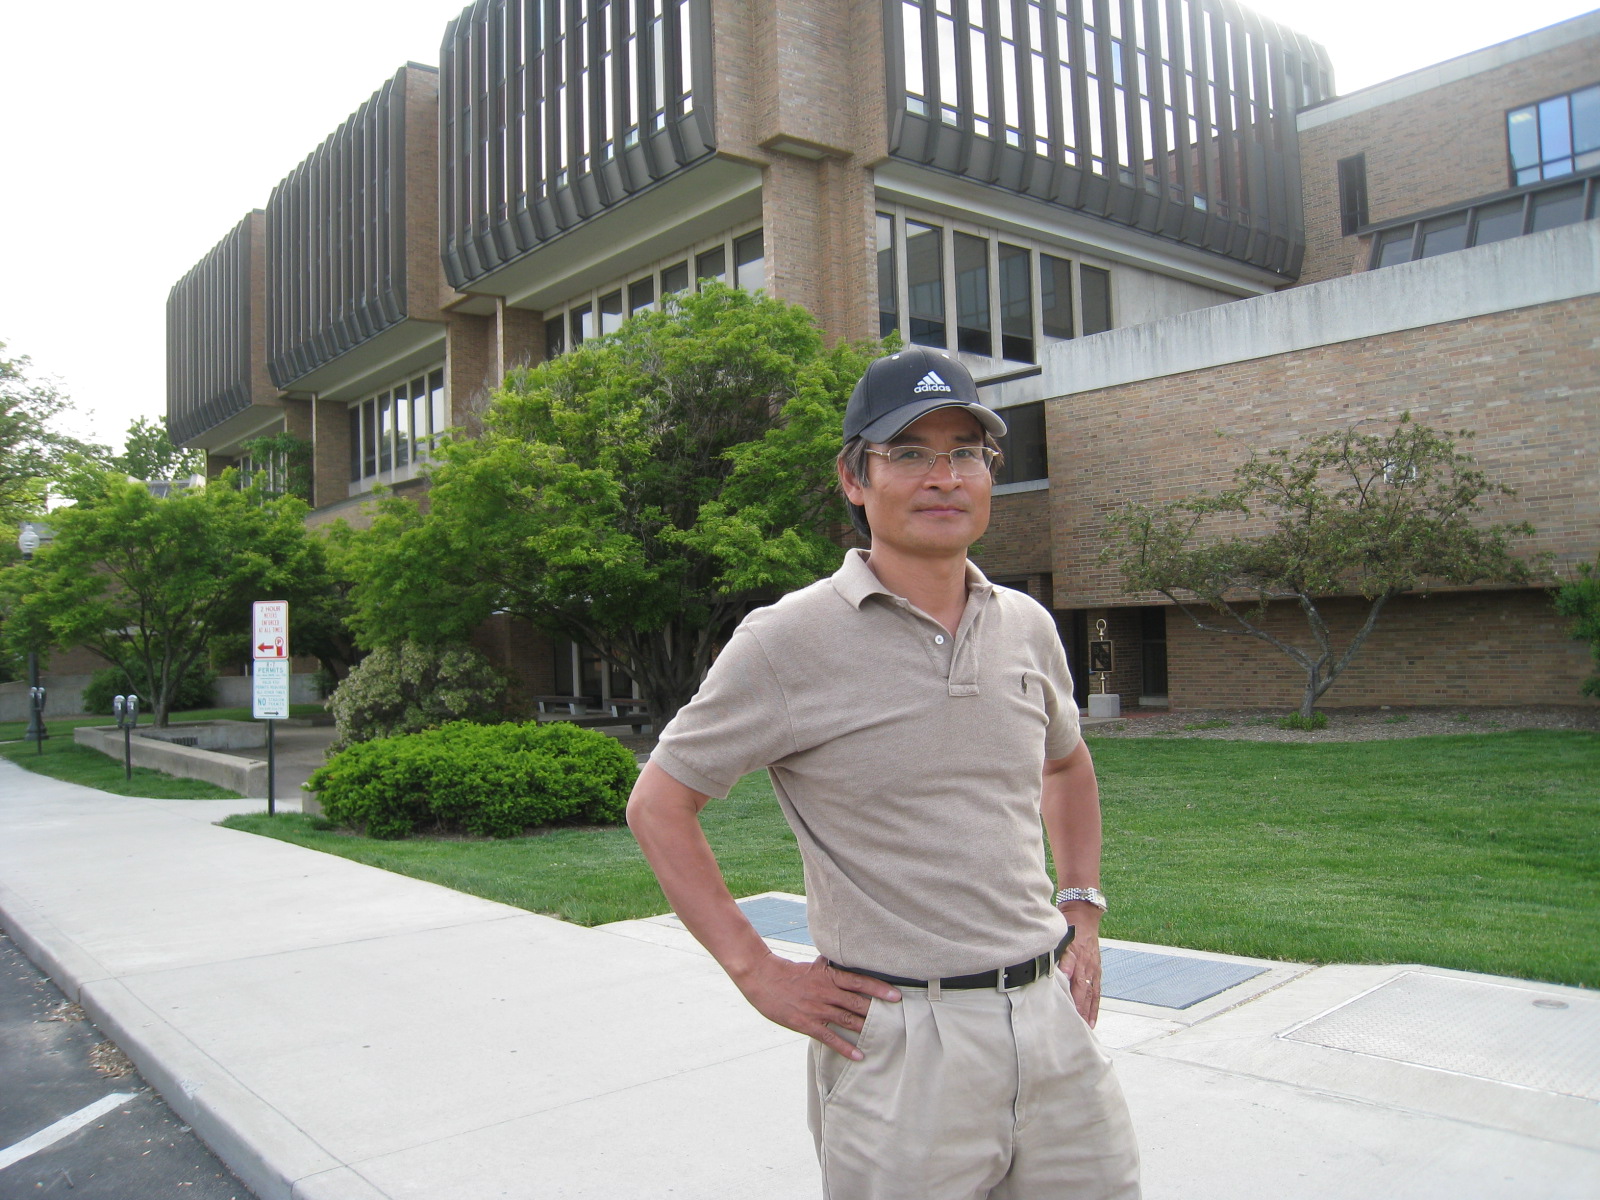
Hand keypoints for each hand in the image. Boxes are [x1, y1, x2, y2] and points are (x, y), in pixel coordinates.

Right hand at [733, 953, 901, 1059]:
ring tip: (884, 1035)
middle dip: (877, 1009)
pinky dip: (845, 1047)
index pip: (858, 981)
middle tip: (896, 1017)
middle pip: (857, 1002)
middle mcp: (825, 992)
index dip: (878, 988)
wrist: (763, 980)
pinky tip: (859, 1054)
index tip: (895, 995)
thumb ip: (829, 967)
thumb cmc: (788, 972)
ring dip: (866, 1027)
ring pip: (847, 1020)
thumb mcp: (812, 966)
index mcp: (828, 976)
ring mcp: (817, 1009)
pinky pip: (830, 1038)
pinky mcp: (807, 1024)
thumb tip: (842, 961)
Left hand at [1057, 915, 1102, 1026]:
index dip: (1067, 986)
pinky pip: (1097, 992)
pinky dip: (1094, 1007)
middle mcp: (1086, 962)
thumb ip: (1056, 950)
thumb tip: (1053, 969)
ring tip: (1084, 1027)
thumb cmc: (1069, 924)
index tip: (1064, 1000)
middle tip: (1072, 1022)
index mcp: (1075, 952)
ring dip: (1087, 1011)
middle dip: (1077, 1006)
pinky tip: (1092, 1020)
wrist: (1085, 914)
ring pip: (1090, 993)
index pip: (1071, 972)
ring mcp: (1093, 967)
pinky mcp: (1096, 971)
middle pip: (1081, 987)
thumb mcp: (1060, 932)